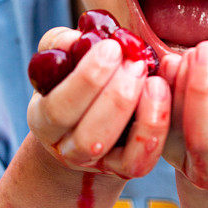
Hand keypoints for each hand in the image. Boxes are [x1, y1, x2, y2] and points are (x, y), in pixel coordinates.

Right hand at [27, 27, 170, 179]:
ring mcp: (101, 163)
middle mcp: (69, 149)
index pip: (59, 109)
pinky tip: (162, 93)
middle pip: (89, 137)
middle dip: (117, 98)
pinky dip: (157, 128)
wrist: (92, 115)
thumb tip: (76, 39)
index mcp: (45, 119)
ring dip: (141, 113)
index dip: (86, 79)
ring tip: (153, 79)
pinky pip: (144, 160)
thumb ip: (63, 43)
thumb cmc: (78, 75)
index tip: (112, 47)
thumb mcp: (64, 57)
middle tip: (136, 63)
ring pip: (120, 156)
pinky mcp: (128, 168)